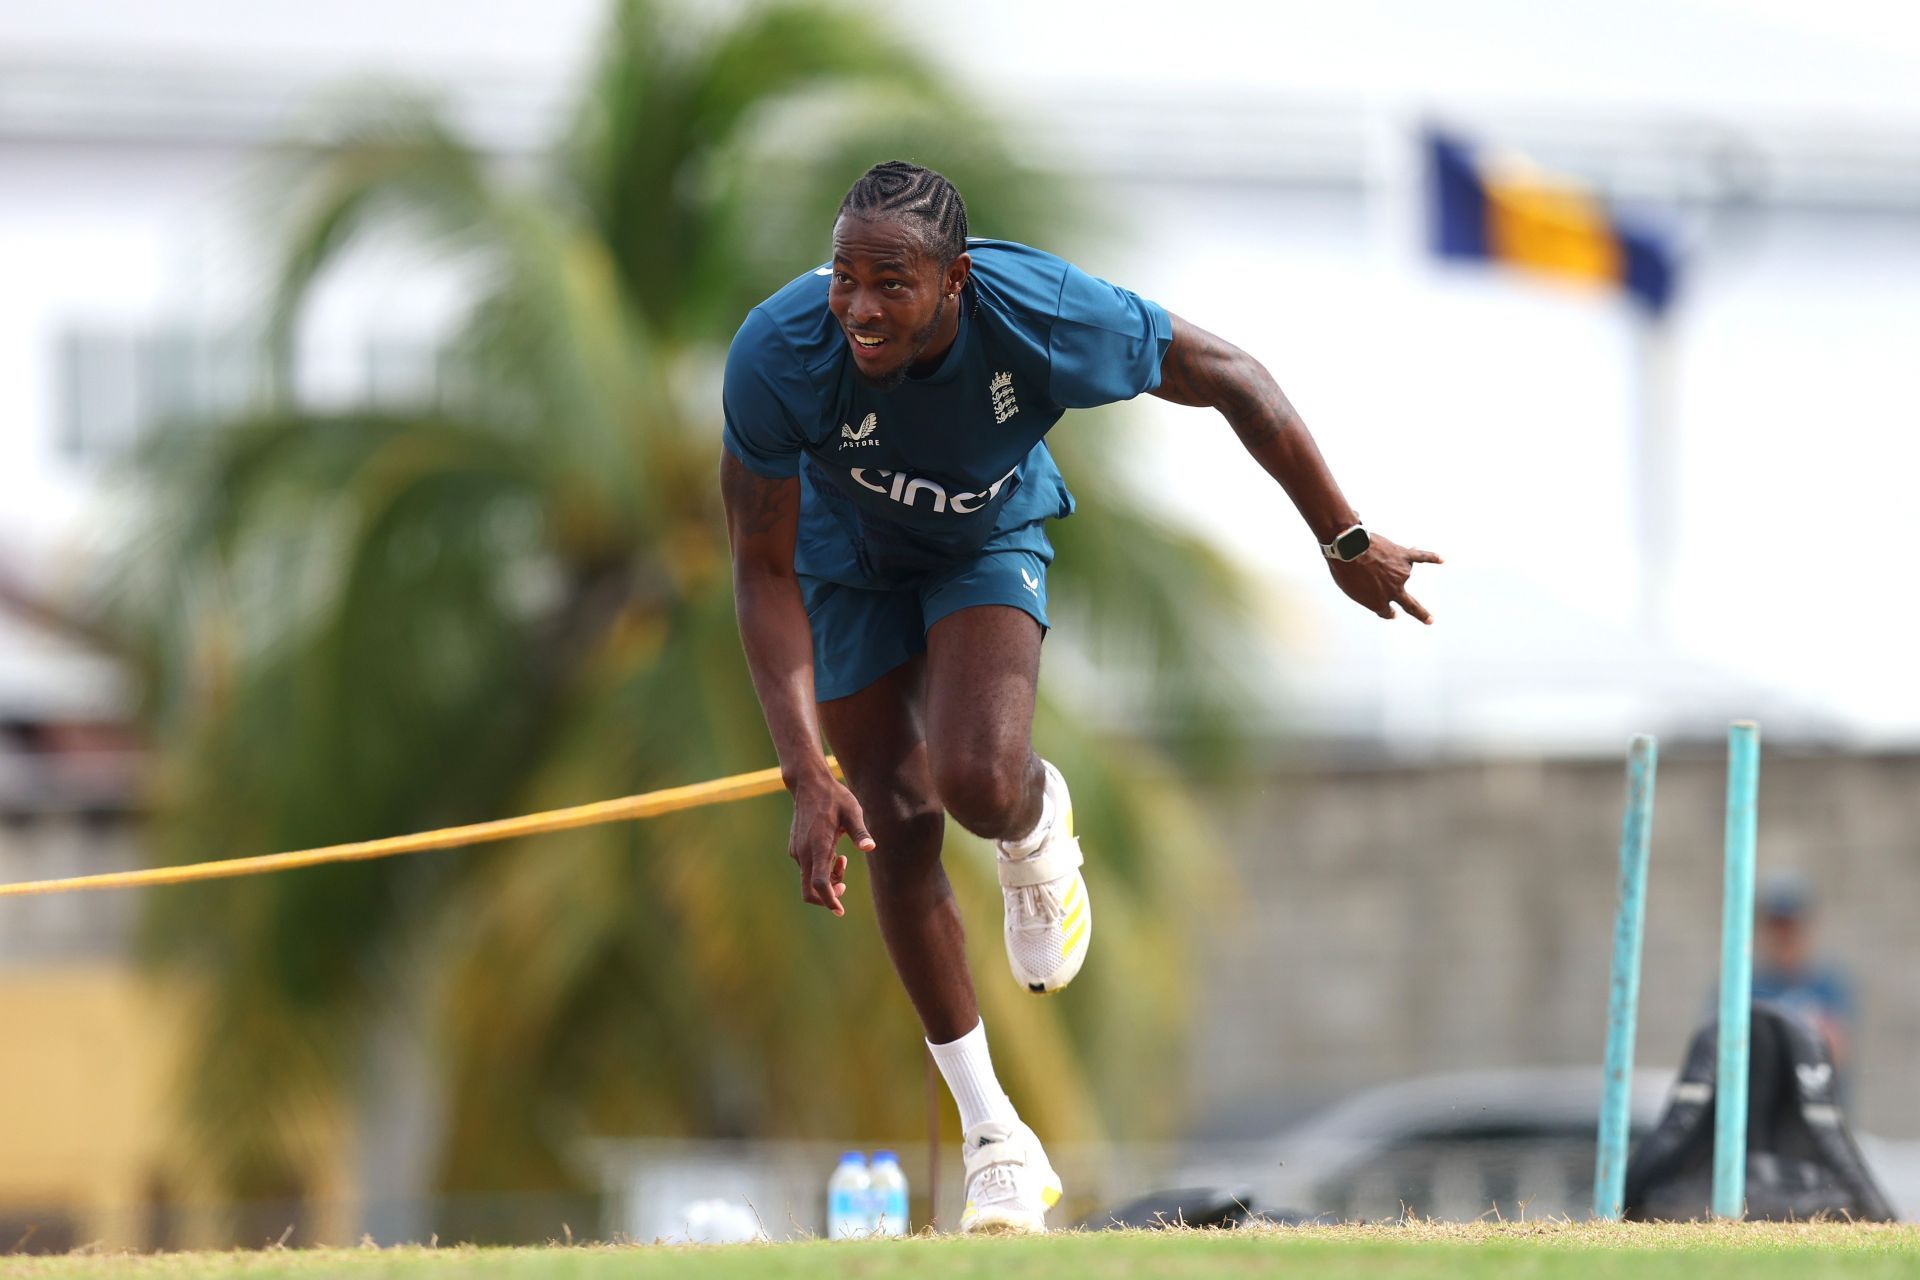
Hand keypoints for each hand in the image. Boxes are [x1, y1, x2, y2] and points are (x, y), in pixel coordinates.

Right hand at [787, 777, 874, 916]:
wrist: (808, 784)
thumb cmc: (834, 797)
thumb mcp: (852, 811)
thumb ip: (860, 831)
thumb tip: (870, 847)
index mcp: (818, 846)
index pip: (818, 884)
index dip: (829, 900)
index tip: (840, 910)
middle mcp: (803, 852)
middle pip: (808, 890)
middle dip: (827, 896)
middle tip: (844, 887)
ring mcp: (797, 851)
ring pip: (809, 880)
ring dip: (827, 880)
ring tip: (843, 861)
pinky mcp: (796, 847)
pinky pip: (807, 869)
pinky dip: (820, 870)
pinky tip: (834, 854)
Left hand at [1327, 535, 1443, 623]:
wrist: (1348, 550)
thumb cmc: (1344, 570)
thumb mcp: (1349, 590)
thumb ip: (1364, 593)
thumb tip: (1375, 591)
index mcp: (1378, 602)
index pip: (1387, 611)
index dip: (1388, 612)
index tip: (1393, 614)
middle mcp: (1393, 590)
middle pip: (1411, 605)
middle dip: (1421, 614)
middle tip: (1430, 621)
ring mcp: (1401, 574)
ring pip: (1400, 570)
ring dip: (1390, 565)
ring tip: (1376, 557)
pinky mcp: (1404, 556)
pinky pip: (1422, 557)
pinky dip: (1432, 558)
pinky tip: (1442, 560)